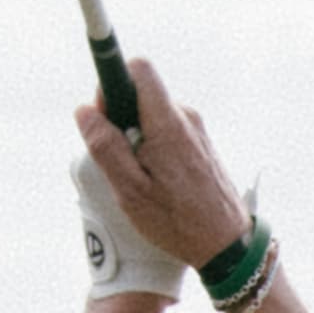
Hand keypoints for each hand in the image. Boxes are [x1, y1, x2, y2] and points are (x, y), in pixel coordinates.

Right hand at [74, 56, 252, 277]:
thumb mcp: (130, 189)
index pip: (139, 69)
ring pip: (152, 115)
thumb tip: (85, 112)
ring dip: (138, 138)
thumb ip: (105, 147)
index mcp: (168, 123)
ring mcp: (196, 129)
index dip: (113, 83)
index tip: (105, 115)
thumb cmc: (179, 221)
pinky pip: (166, 132)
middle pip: (141, 94)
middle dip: (121, 118)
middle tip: (122, 160)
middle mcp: (186, 118)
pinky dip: (154, 149)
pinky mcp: (200, 143)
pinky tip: (160, 182)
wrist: (228, 243)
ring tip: (144, 178)